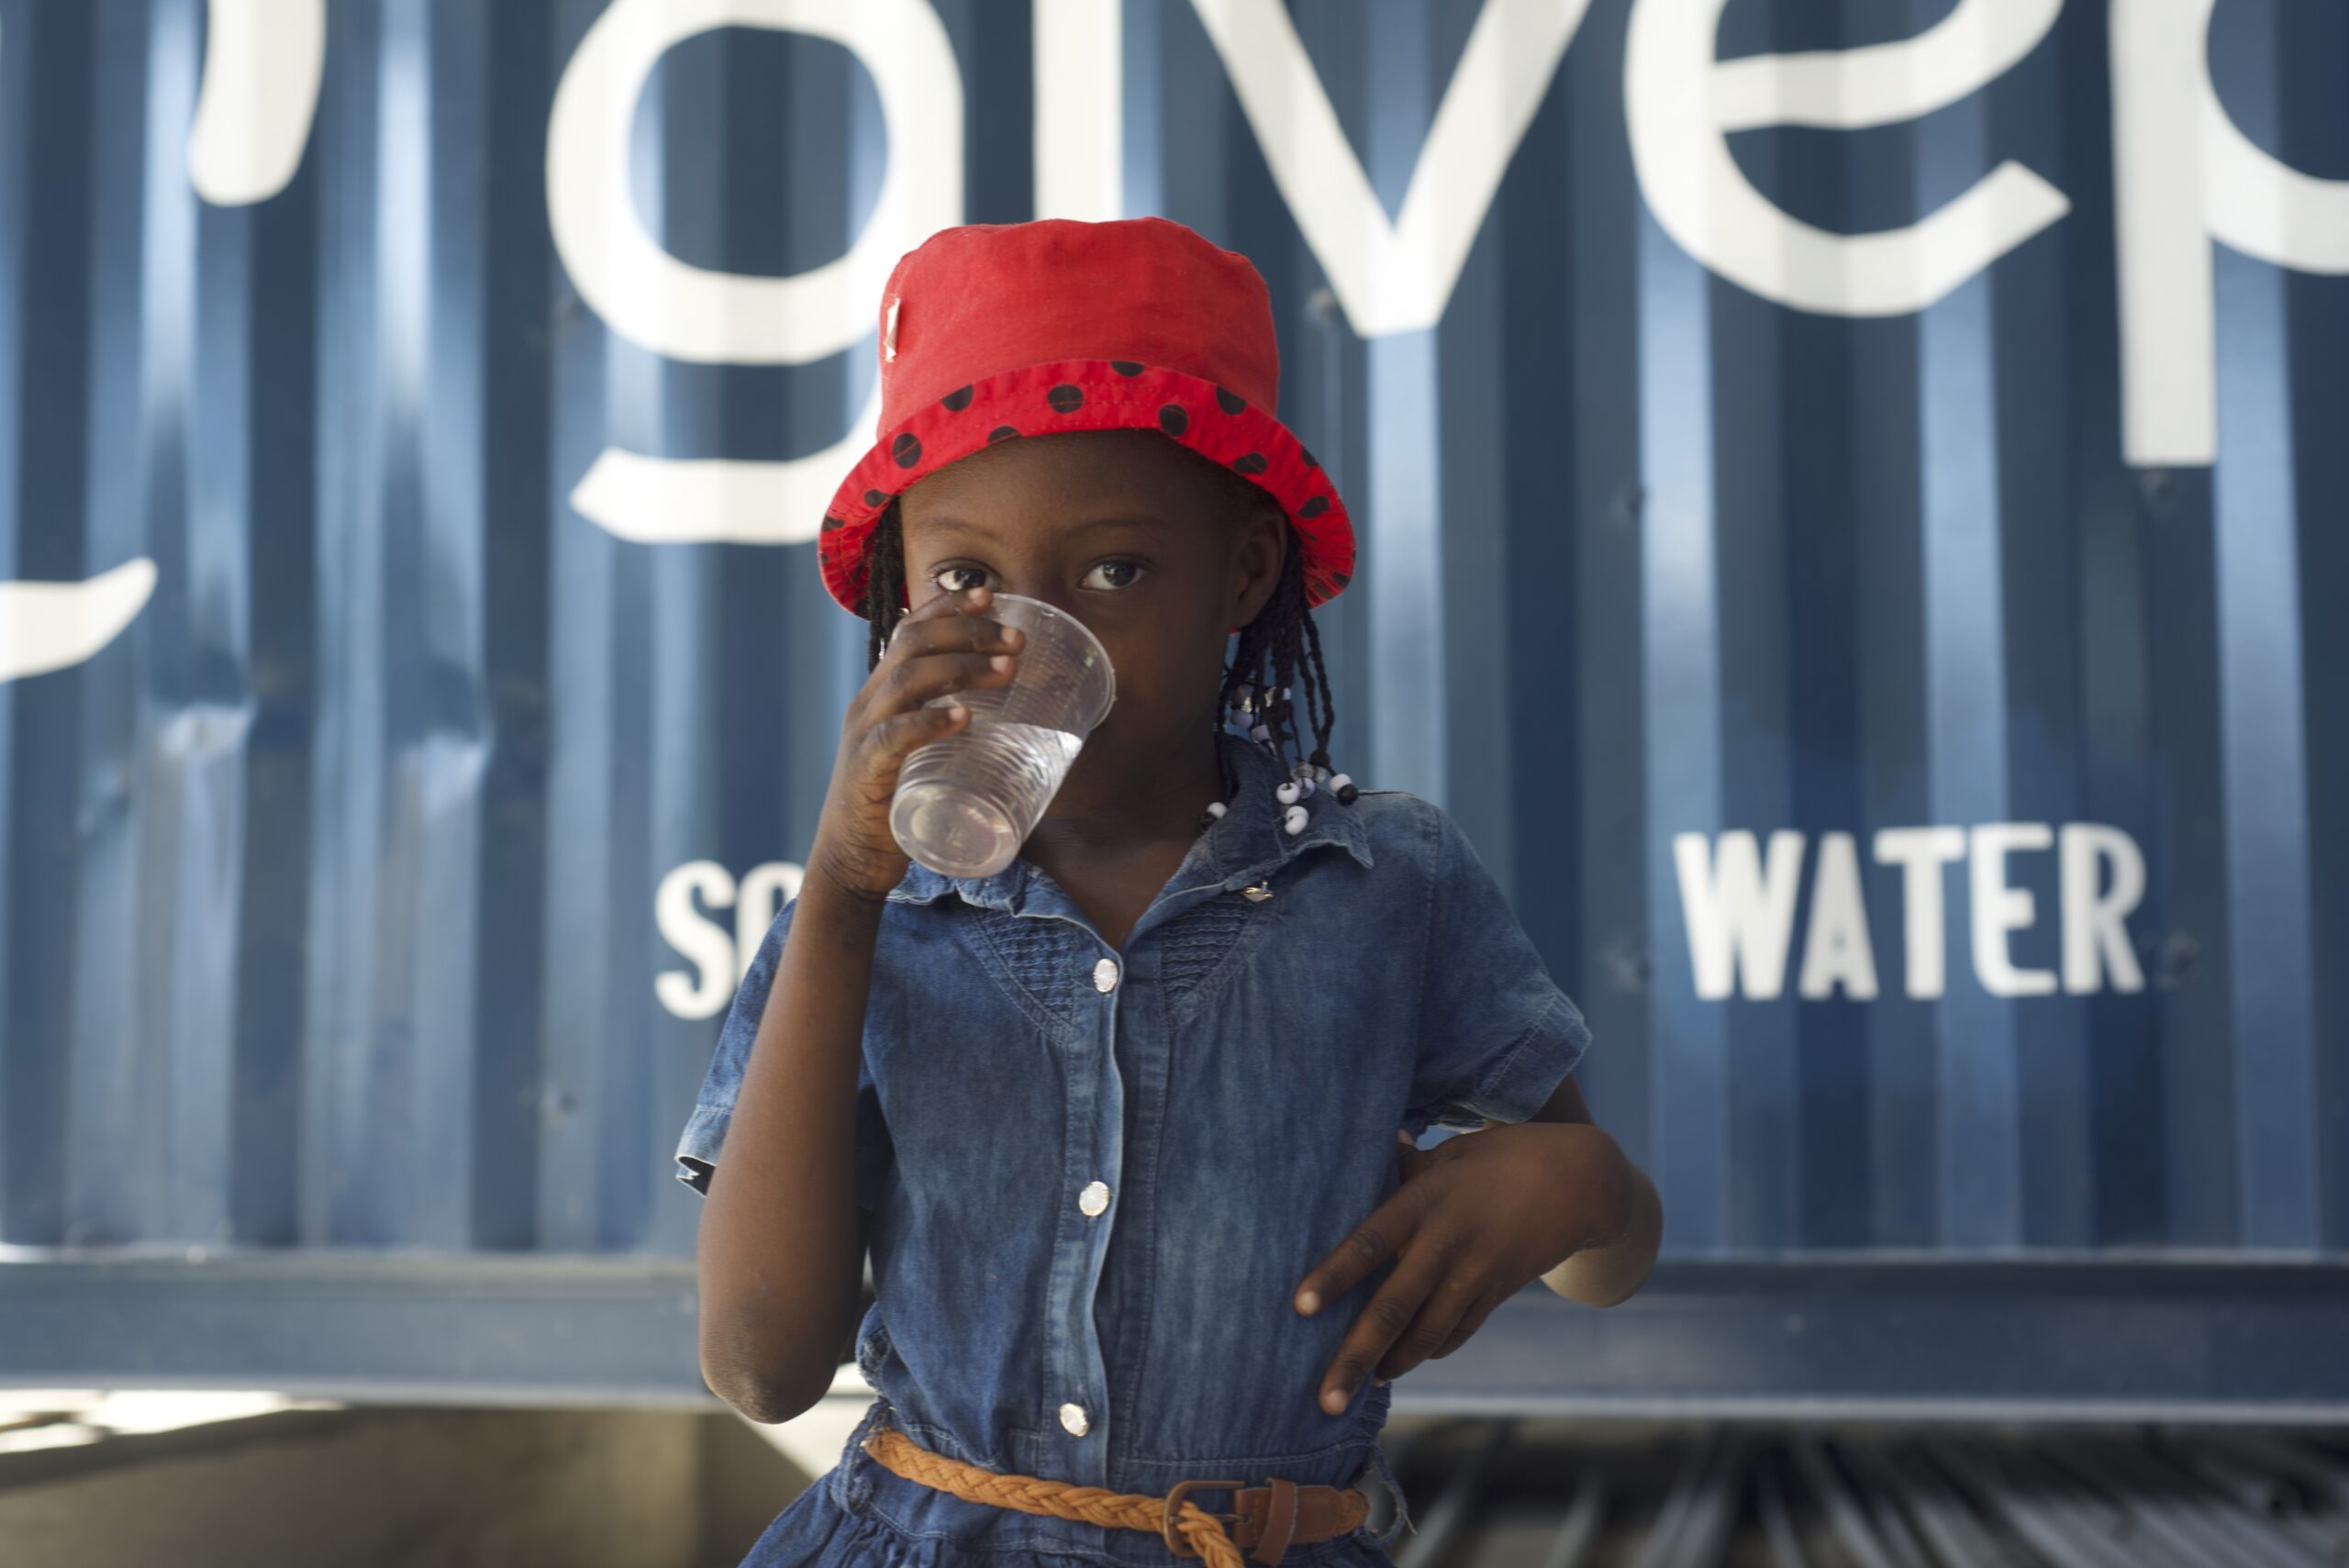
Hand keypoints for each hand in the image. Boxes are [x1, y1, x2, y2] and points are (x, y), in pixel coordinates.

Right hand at [805, 582, 1024, 902]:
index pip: (908, 631)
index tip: (991, 595)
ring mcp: (864, 736)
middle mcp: (869, 704)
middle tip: (1017, 641)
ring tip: (1008, 672)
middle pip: (913, 644)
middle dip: (969, 633)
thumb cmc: (893, 805)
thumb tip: (1006, 713)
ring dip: (962, 669)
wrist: (852, 861)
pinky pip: (895, 736)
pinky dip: (931, 722)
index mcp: (881, 694)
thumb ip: (947, 726)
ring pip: (908, 680)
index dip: (947, 607)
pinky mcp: (867, 772)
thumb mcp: (921, 752)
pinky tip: (964, 718)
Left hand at [1293, 1122, 1632, 1415]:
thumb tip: (1372, 1146)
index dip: (1335, 1275)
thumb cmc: (1501, 1157)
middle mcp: (1447, 1244)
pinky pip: (1455, 1332)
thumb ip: (1405, 1165)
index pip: (1369, 1242)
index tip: (1299, 1307)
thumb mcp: (1450, 1153)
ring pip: (1425, 1333)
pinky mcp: (1495, 1294)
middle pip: (1394, 1308)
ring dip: (1390, 1365)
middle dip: (1356, 1356)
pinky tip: (1400, 1364)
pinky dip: (1427, 1351)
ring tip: (1356, 1389)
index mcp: (1427, 1201)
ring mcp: (1474, 1275)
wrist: (1580, 1183)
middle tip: (1326, 1400)